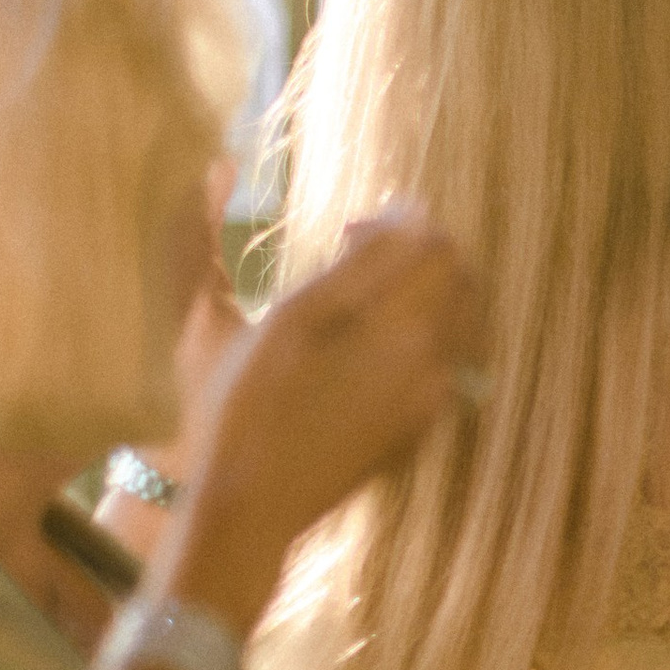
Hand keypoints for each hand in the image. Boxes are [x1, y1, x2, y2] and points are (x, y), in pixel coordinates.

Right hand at [171, 213, 485, 629]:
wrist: (251, 506)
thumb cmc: (220, 411)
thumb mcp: (205, 323)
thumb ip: (208, 237)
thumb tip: (221, 164)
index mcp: (335, 306)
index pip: (414, 231)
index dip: (394, 218)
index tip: (355, 233)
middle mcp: (391, 342)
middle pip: (452, 261)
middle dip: (421, 246)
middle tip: (372, 262)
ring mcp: (419, 384)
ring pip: (464, 306)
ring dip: (434, 288)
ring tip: (378, 306)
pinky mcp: (426, 418)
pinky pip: (455, 354)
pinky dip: (434, 336)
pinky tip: (380, 353)